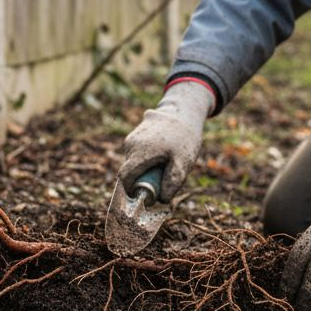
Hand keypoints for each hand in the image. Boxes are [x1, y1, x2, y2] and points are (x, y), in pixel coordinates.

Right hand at [118, 81, 215, 200]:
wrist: (185, 110)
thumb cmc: (185, 138)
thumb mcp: (183, 163)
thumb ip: (172, 183)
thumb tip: (161, 200)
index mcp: (139, 153)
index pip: (125, 178)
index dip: (131, 190)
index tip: (144, 195)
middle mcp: (131, 144)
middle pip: (131, 169)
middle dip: (143, 177)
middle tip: (162, 176)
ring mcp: (133, 135)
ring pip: (135, 159)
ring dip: (146, 165)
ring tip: (166, 159)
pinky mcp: (137, 130)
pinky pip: (139, 149)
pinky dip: (148, 153)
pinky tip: (164, 148)